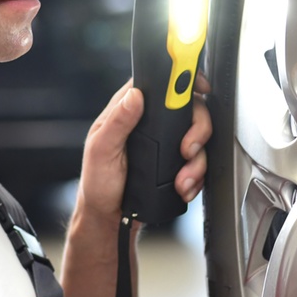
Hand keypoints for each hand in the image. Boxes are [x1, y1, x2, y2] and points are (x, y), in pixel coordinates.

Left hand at [77, 76, 212, 223]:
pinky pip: (198, 162)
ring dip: (196, 162)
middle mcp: (150, 123)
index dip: (182, 79)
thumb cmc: (98, 182)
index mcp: (128, 110)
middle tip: (186, 150)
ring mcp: (165, 143)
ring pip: (198, 139)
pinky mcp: (175, 162)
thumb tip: (134, 96)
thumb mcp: (101, 150)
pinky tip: (183, 186)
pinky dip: (196, 177)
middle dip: (197, 131)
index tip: (198, 86)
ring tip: (181, 180)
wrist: (109, 216)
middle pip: (190, 110)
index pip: (159, 84)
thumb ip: (118, 122)